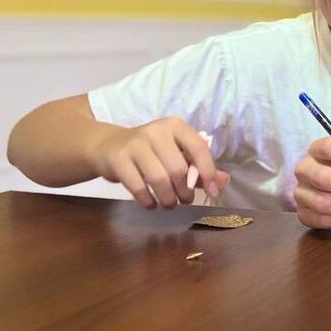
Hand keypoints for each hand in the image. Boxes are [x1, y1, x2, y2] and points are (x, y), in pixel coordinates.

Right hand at [87, 116, 228, 208]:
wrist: (107, 146)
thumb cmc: (149, 152)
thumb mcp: (175, 154)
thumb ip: (199, 167)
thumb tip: (223, 181)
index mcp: (175, 126)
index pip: (199, 147)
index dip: (208, 172)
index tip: (213, 191)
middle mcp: (156, 131)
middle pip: (179, 169)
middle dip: (185, 191)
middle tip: (185, 200)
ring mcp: (135, 144)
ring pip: (159, 179)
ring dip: (168, 198)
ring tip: (169, 204)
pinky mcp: (118, 159)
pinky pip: (138, 187)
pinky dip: (148, 200)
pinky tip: (151, 204)